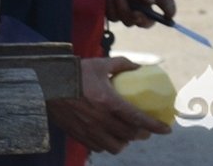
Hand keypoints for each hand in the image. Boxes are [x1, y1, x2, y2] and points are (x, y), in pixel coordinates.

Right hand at [45, 57, 170, 153]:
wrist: (46, 82)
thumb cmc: (74, 72)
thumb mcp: (99, 64)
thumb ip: (121, 64)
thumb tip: (139, 67)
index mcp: (108, 100)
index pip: (138, 118)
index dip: (155, 126)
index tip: (167, 129)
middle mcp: (100, 118)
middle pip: (130, 135)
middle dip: (142, 134)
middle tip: (145, 130)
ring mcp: (89, 129)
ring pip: (115, 146)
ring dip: (124, 142)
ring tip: (125, 135)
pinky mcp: (79, 135)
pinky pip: (98, 147)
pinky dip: (107, 144)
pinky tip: (107, 136)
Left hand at [101, 0, 174, 26]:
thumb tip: (151, 2)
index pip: (166, 4)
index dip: (170, 12)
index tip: (168, 16)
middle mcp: (140, 0)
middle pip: (148, 21)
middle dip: (143, 21)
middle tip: (136, 14)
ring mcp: (125, 5)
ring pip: (130, 21)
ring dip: (124, 10)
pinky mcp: (111, 8)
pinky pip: (114, 18)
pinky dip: (112, 9)